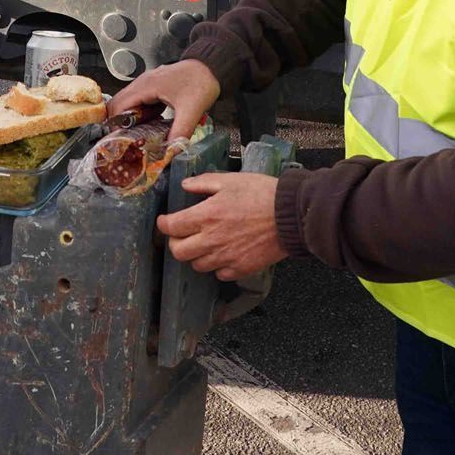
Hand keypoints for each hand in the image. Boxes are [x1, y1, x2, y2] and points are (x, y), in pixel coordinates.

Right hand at [109, 59, 220, 142]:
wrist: (212, 66)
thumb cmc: (200, 83)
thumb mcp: (191, 111)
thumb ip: (180, 132)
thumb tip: (171, 152)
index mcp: (146, 87)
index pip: (118, 106)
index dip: (115, 124)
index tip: (118, 141)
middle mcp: (142, 83)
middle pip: (118, 104)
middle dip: (119, 123)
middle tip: (126, 141)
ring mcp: (147, 83)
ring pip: (128, 103)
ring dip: (130, 119)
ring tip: (137, 136)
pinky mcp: (154, 86)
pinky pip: (139, 101)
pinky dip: (140, 113)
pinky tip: (151, 125)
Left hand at [155, 171, 285, 281]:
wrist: (291, 215)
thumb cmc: (262, 194)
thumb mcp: (231, 180)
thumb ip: (203, 183)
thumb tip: (185, 185)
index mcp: (206, 216)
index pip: (171, 227)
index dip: (163, 224)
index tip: (165, 221)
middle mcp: (212, 240)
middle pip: (179, 252)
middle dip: (176, 243)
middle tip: (181, 235)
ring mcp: (226, 257)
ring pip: (197, 265)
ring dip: (196, 255)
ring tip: (204, 244)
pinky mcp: (240, 268)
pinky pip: (219, 274)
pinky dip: (218, 266)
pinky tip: (223, 254)